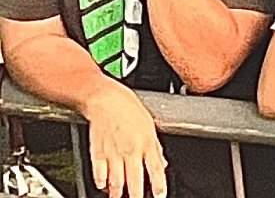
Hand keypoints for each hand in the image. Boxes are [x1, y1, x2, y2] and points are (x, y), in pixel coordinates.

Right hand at [79, 80, 165, 197]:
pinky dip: (101, 184)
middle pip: (135, 180)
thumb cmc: (129, 108)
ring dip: (118, 194)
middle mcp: (130, 150)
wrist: (106, 100)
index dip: (159, 186)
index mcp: (147, 142)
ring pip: (116, 182)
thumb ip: (156, 147)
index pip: (156, 169)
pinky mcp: (97, 154)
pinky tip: (104, 186)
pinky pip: (99, 175)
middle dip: (137, 196)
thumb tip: (162, 164)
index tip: (160, 196)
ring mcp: (113, 153)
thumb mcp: (149, 125)